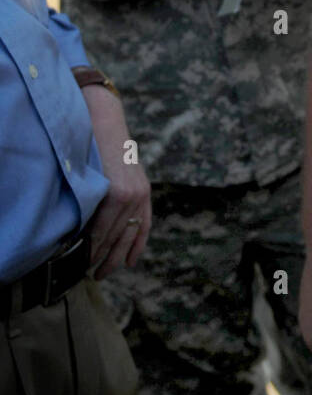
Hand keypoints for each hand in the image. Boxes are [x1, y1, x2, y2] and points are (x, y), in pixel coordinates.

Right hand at [81, 84, 151, 278]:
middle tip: (99, 274)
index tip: (127, 265)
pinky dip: (93, 242)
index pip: (142, 228)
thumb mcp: (123, 170)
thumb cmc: (108, 145)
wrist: (103, 119)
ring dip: (99, 255)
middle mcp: (139, 195)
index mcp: (143, 191)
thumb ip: (121, 193)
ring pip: (112, 235)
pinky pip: (102, 226)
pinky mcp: (114, 192)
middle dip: (112, 260)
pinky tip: (85, 252)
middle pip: (126, 238)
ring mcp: (128, 194)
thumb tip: (110, 217)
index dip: (134, 249)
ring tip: (87, 268)